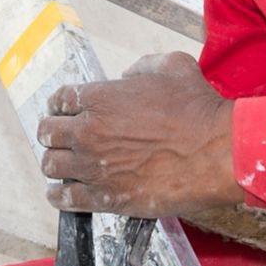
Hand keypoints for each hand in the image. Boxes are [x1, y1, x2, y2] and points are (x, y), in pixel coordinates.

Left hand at [35, 51, 245, 216]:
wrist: (217, 153)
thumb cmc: (199, 110)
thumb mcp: (173, 67)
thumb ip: (143, 67)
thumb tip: (129, 77)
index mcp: (101, 98)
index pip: (60, 99)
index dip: (59, 105)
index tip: (62, 111)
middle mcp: (90, 132)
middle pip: (48, 133)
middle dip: (53, 134)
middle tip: (61, 138)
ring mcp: (95, 167)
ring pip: (51, 165)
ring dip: (55, 163)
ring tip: (63, 165)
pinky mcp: (107, 198)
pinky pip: (65, 198)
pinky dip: (59, 195)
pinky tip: (61, 193)